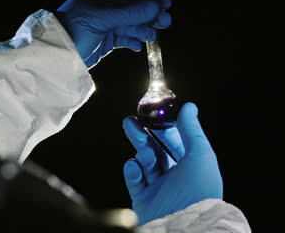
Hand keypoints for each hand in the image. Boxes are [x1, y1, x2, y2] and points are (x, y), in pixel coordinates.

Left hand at [56, 0, 171, 67]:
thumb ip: (129, 13)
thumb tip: (155, 6)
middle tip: (165, 22)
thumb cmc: (73, 30)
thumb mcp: (101, 18)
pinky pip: (123, 39)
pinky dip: (132, 41)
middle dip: (149, 15)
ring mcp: (103, 25)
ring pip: (129, 25)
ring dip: (143, 29)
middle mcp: (102, 7)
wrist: (56, 55)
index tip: (166, 4)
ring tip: (152, 36)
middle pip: (132, 9)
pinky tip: (138, 45)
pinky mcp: (103, 41)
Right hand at [122, 103, 222, 224]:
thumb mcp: (200, 153)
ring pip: (143, 163)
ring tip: (143, 154)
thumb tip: (189, 107)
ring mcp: (158, 188)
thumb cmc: (198, 189)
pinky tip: (135, 167)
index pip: (174, 141)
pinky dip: (132, 171)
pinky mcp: (144, 199)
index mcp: (190, 166)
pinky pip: (134, 180)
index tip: (152, 115)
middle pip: (154, 150)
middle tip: (129, 122)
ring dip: (141, 154)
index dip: (164, 128)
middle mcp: (174, 177)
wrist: (183, 222)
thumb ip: (192, 129)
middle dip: (142, 135)